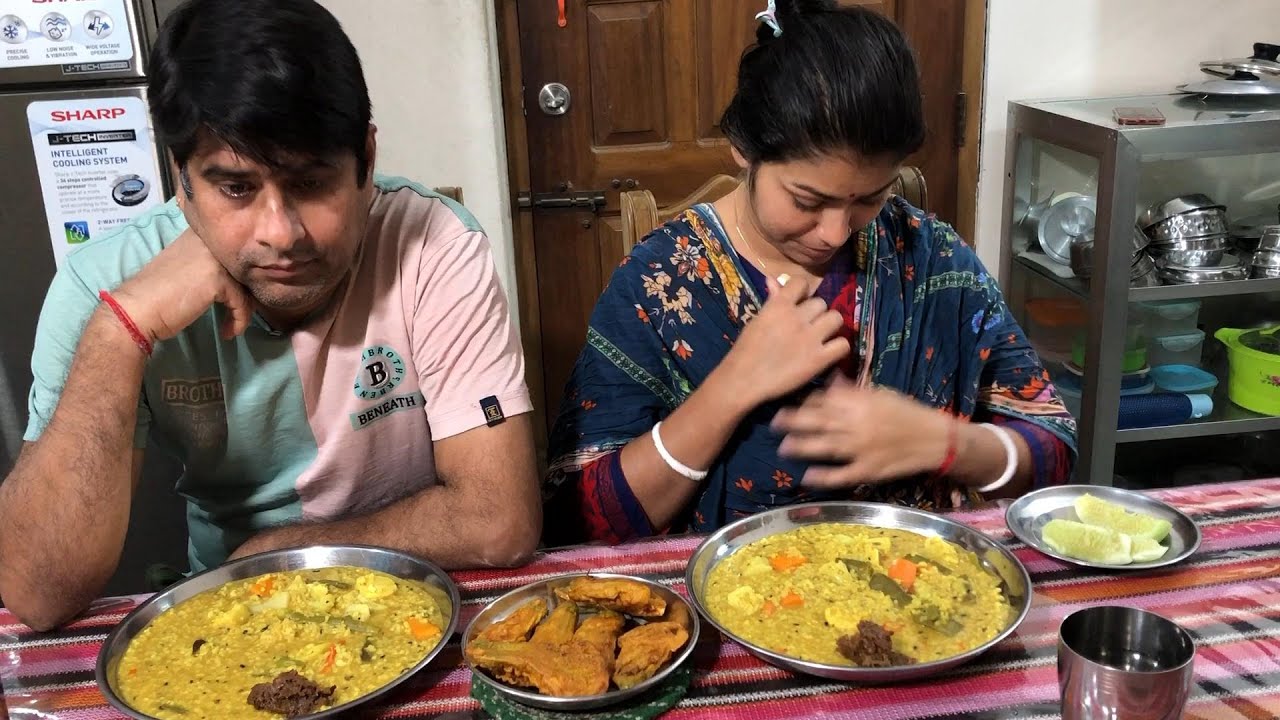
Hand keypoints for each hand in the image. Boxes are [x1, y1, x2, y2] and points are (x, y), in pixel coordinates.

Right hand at [111, 230, 254, 341]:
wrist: (136, 310)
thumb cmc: (156, 294)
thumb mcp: (184, 266)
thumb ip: (207, 263)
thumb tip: (235, 277)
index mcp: (198, 233)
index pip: (232, 253)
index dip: (239, 278)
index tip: (234, 299)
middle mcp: (208, 240)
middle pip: (242, 269)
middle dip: (244, 295)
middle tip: (236, 314)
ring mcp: (214, 258)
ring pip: (245, 286)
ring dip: (241, 310)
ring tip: (231, 327)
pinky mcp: (217, 279)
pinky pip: (241, 302)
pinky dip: (238, 320)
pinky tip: (228, 332)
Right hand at [718, 276, 849, 407]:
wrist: (743, 380)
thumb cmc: (745, 350)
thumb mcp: (757, 320)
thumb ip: (771, 300)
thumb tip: (774, 279)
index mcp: (779, 306)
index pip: (801, 283)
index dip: (802, 292)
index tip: (798, 302)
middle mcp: (797, 318)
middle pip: (821, 303)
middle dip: (815, 313)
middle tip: (807, 326)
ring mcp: (810, 338)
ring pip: (836, 318)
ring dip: (830, 326)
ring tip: (821, 336)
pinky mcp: (819, 359)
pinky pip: (843, 344)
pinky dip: (838, 347)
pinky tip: (828, 352)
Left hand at [771, 375, 953, 486]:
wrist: (934, 439)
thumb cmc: (906, 412)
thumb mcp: (880, 394)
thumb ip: (852, 390)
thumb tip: (829, 379)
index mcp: (861, 404)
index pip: (826, 400)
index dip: (806, 402)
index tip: (790, 402)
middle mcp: (858, 425)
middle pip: (820, 422)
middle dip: (795, 422)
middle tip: (774, 423)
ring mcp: (862, 450)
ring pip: (826, 448)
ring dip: (803, 448)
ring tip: (783, 448)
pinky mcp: (868, 471)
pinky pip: (843, 475)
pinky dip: (825, 477)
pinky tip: (807, 477)